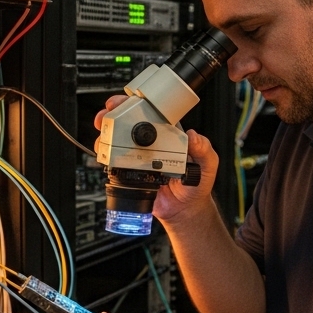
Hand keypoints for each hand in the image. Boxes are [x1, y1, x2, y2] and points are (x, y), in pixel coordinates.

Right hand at [94, 97, 218, 225]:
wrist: (184, 209)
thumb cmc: (197, 185)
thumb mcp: (208, 164)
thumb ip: (204, 149)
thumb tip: (194, 136)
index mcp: (168, 134)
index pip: (151, 113)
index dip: (137, 104)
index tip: (127, 102)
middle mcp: (150, 143)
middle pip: (127, 122)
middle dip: (112, 115)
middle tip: (106, 117)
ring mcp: (137, 156)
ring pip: (116, 140)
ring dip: (106, 136)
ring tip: (104, 139)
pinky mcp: (129, 172)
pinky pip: (113, 161)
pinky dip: (106, 157)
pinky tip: (106, 157)